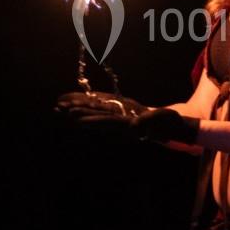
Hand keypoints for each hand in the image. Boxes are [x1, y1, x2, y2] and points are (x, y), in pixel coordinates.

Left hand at [54, 91, 198, 143]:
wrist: (171, 126)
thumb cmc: (170, 123)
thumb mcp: (164, 119)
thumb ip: (151, 121)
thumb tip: (135, 125)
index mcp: (128, 126)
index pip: (105, 122)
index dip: (89, 119)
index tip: (74, 118)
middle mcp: (119, 124)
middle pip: (95, 118)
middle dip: (77, 115)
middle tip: (58, 110)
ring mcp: (119, 119)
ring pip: (95, 113)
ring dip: (79, 110)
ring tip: (61, 107)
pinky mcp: (121, 113)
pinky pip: (103, 109)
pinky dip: (90, 105)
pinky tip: (79, 102)